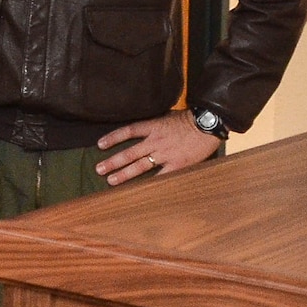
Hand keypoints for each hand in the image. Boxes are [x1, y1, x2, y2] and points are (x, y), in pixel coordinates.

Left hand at [95, 112, 220, 184]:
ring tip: (111, 180)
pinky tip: (139, 190)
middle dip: (113, 162)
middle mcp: (155, 141)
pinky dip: (150, 184)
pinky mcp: (177, 164)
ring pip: (140, 166)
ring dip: (124, 174)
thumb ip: (153, 125)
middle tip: (99, 169)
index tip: (100, 145)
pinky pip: (161, 176)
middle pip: (129, 153)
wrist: (208, 124)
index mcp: (153, 127)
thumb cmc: (189, 119)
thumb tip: (140, 131)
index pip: (127, 132)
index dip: (112, 138)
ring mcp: (165, 154)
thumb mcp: (166, 116)